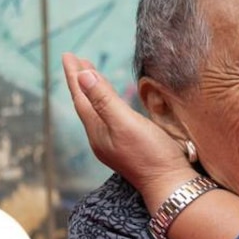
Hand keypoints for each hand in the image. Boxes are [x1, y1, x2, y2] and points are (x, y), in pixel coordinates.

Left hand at [62, 53, 193, 204]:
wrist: (169, 183)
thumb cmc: (150, 154)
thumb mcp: (126, 123)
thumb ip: (104, 99)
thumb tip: (83, 76)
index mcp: (97, 130)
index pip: (81, 97)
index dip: (75, 75)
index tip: (68, 55)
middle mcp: (101, 137)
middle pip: (86, 103)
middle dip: (82, 81)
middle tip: (79, 60)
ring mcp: (113, 143)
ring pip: (97, 110)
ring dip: (94, 91)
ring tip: (92, 76)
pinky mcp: (126, 146)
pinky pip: (108, 117)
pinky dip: (106, 103)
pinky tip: (113, 103)